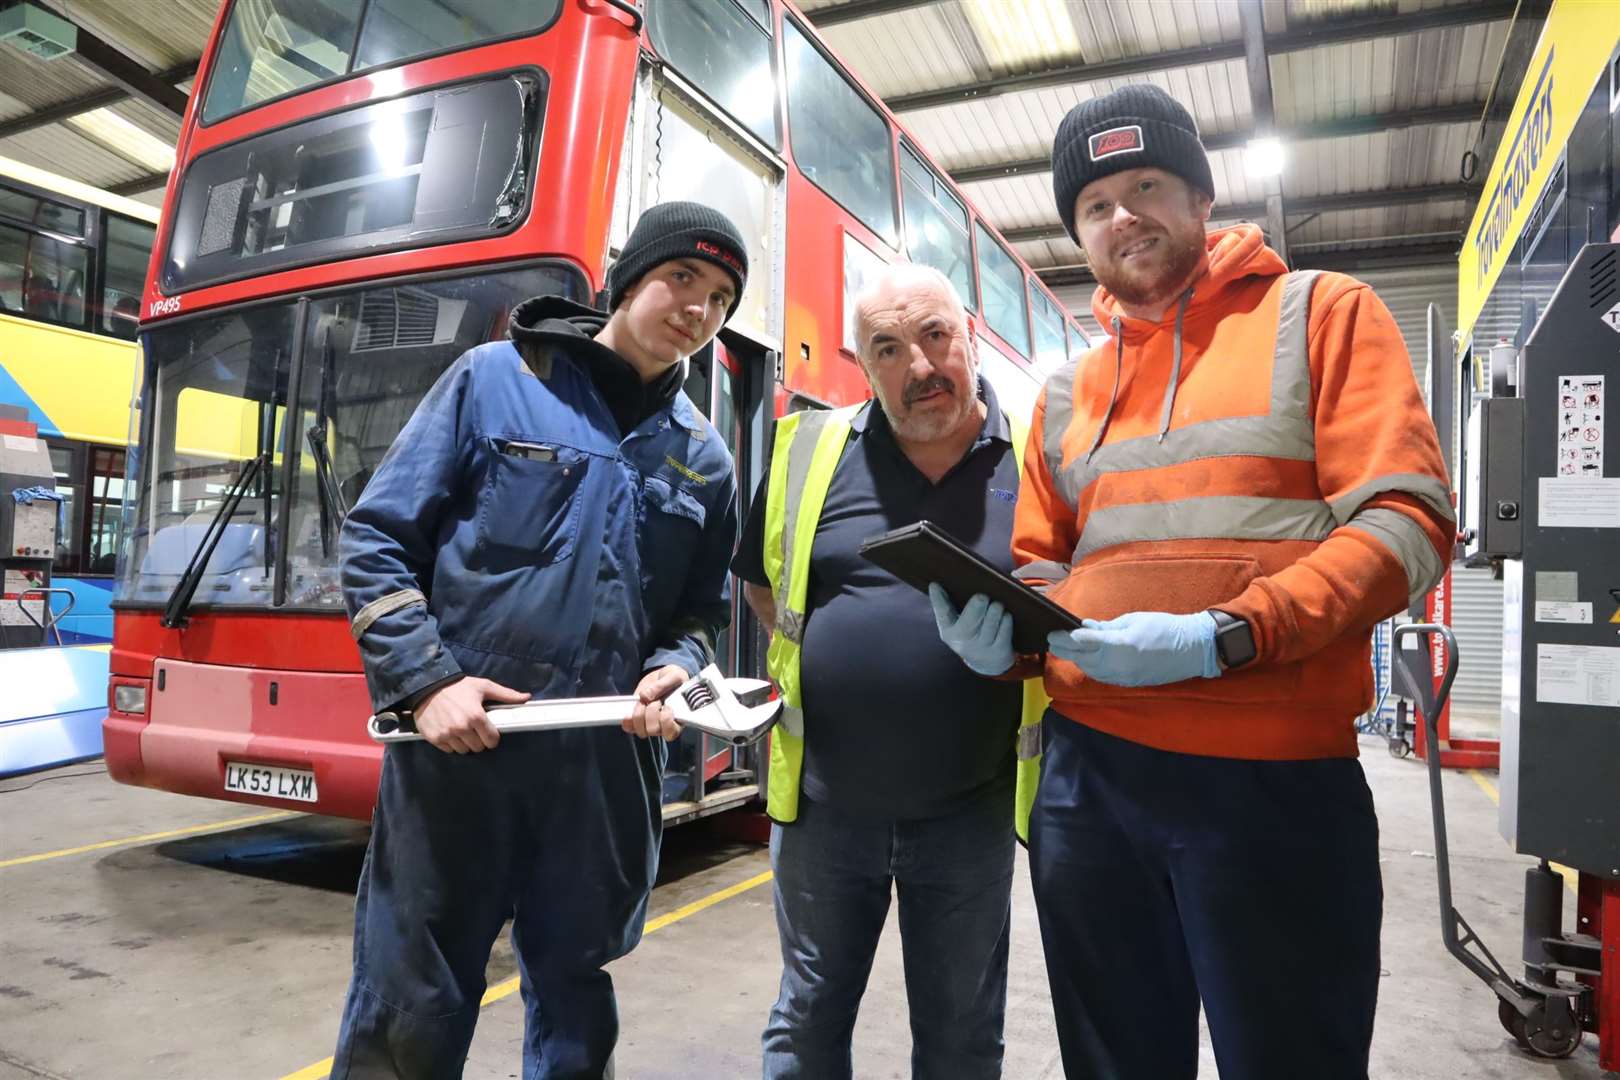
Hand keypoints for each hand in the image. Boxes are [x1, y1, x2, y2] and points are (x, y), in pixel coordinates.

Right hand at [414, 676, 528, 753]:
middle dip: (478, 740)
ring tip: (461, 730)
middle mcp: (461, 727)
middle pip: (478, 748)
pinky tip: (450, 731)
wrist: (428, 685)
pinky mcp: (434, 738)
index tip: (488, 732)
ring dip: (464, 743)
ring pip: (463, 751)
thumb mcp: (483, 686)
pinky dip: (451, 744)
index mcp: (476, 716)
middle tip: (474, 729)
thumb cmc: (458, 686)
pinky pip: (448, 750)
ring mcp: (447, 734)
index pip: (491, 741)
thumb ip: (506, 694)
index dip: (492, 737)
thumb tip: (526, 697)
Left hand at [624, 664, 686, 741]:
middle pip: (653, 730)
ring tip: (643, 701)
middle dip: (650, 712)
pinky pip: (630, 728)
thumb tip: (645, 696)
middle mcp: (665, 725)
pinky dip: (628, 720)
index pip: (671, 731)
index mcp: (679, 718)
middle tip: (655, 700)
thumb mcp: (674, 675)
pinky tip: (630, 712)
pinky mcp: (638, 721)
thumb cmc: (673, 679)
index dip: (666, 720)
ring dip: (639, 714)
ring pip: (641, 730)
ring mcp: (651, 724)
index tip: (666, 706)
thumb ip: (663, 685)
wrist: (661, 677)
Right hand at [929, 584, 1014, 675]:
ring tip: (997, 604)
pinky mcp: (999, 649)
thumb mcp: (955, 625)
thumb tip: (937, 583)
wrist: (986, 663)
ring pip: (990, 623)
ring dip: (995, 610)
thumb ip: (949, 607)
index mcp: (949, 631)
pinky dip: (1006, 620)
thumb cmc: (969, 634)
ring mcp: (982, 646)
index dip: (937, 599)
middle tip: (982, 596)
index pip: (942, 613)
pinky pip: (1004, 630)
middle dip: (977, 606)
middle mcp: (963, 640)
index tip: (935, 585)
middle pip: (969, 621)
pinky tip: (1005, 614)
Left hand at [1046, 611, 1220, 686]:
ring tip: (1065, 649)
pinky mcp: (1130, 682)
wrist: (1193, 649)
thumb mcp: (1134, 620)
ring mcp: (1124, 676)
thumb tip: (1086, 627)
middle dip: (1064, 650)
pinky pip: (1103, 677)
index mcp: (1119, 645)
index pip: (1083, 643)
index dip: (1065, 638)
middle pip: (1082, 659)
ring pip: (1090, 670)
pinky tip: (1086, 660)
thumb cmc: (1165, 628)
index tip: (1053, 633)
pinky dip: (1091, 668)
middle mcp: (1118, 664)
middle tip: (1052, 641)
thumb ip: (1107, 627)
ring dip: (1077, 660)